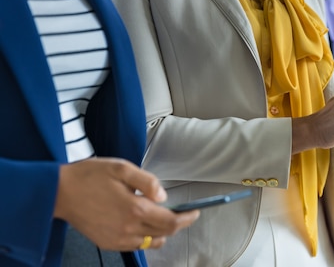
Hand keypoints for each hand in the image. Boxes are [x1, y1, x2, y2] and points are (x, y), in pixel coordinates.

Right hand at [54, 158, 199, 250]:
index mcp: (134, 209)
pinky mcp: (108, 243)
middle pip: (165, 233)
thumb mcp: (121, 168)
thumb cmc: (89, 176)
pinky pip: (135, 245)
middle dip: (178, 223)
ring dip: (162, 231)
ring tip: (161, 216)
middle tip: (183, 212)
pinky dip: (145, 236)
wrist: (58, 192)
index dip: (187, 218)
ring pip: (151, 242)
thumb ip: (147, 182)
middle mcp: (128, 228)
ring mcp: (117, 239)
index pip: (171, 221)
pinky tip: (141, 222)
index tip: (195, 212)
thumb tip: (163, 196)